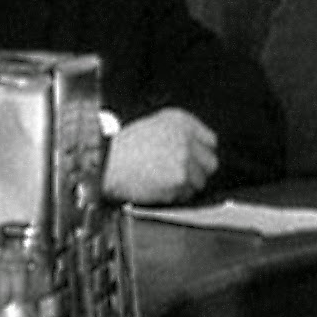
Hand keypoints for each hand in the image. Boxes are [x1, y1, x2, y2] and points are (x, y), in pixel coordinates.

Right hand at [102, 108, 218, 204]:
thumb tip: (199, 149)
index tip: (194, 161)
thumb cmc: (124, 147)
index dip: (201, 154)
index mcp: (181, 121)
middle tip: (180, 174)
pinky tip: (157, 187)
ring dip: (185, 185)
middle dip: (198, 171)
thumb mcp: (155, 125)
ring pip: (200, 182)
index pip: (211, 141)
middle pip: (211, 163)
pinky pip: (186, 194)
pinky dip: (174, 195)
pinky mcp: (179, 179)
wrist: (105, 164)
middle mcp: (186, 137)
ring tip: (163, 181)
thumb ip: (181, 133)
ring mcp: (185, 158)